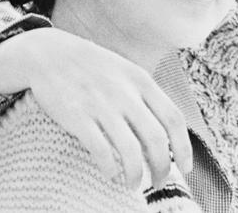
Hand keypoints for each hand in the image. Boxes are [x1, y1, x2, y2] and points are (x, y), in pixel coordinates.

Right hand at [0, 28, 191, 188]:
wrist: (51, 53)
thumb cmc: (95, 69)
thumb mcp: (128, 73)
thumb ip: (147, 98)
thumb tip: (166, 133)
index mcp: (143, 82)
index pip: (174, 118)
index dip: (184, 147)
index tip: (186, 167)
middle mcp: (126, 93)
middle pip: (156, 138)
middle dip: (163, 166)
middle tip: (161, 181)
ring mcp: (102, 105)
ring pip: (130, 149)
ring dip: (136, 174)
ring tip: (135, 185)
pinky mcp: (77, 116)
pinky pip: (100, 149)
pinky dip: (109, 167)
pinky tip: (111, 174)